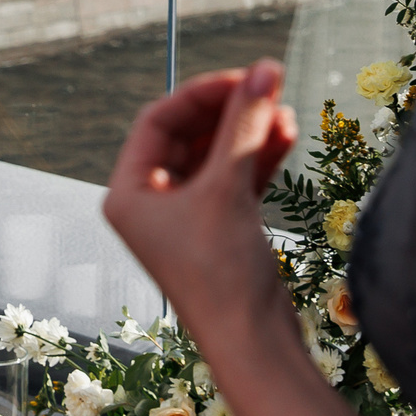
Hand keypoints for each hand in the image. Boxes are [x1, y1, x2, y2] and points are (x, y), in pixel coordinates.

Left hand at [102, 61, 298, 347]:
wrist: (253, 345)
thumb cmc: (222, 274)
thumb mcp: (228, 188)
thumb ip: (245, 124)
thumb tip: (265, 70)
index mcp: (128, 193)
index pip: (158, 121)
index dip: (202, 94)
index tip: (244, 78)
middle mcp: (150, 204)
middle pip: (188, 135)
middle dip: (230, 112)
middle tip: (270, 87)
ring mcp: (185, 218)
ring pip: (215, 156)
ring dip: (249, 133)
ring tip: (286, 114)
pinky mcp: (218, 229)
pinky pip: (234, 179)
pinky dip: (257, 158)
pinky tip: (287, 137)